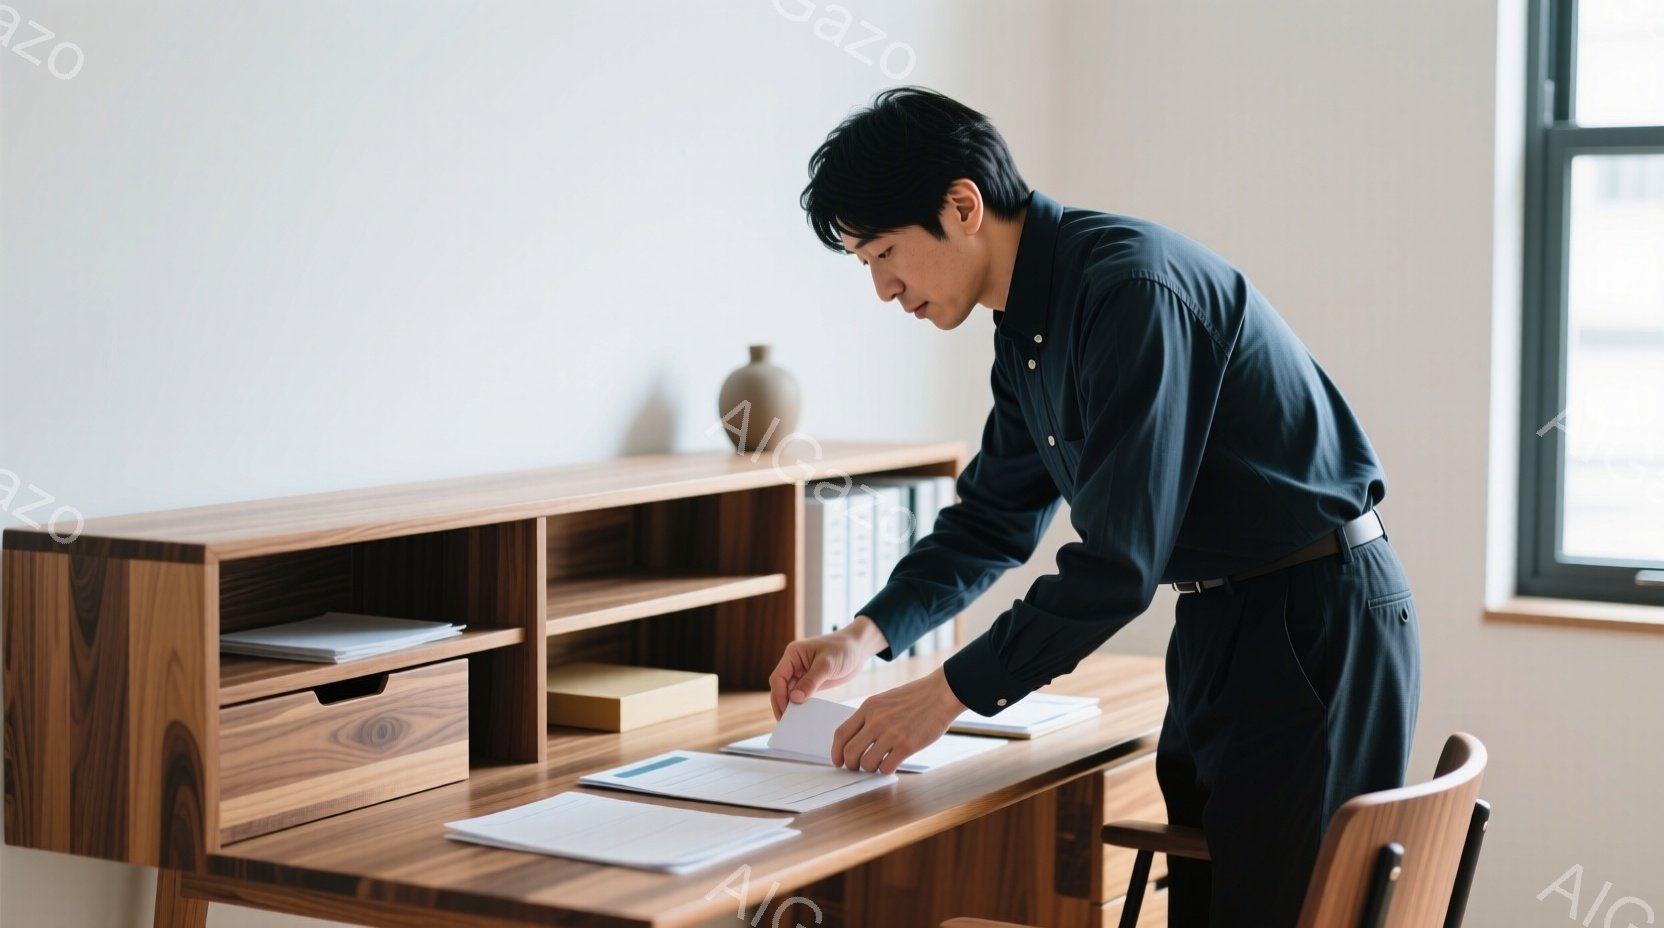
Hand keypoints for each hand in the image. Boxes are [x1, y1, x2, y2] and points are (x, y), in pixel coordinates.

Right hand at [768, 616, 888, 720]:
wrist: (859, 648)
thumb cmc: (843, 648)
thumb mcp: (827, 664)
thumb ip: (811, 681)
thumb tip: (795, 698)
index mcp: (793, 655)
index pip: (778, 677)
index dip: (779, 695)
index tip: (784, 711)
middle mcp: (794, 664)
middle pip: (781, 687)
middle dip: (781, 703)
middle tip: (786, 722)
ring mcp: (802, 674)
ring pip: (790, 693)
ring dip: (791, 706)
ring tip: (793, 723)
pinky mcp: (811, 682)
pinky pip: (802, 695)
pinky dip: (801, 705)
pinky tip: (804, 716)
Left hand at [830, 667, 965, 773]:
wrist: (941, 693)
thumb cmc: (915, 697)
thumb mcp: (884, 700)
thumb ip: (869, 717)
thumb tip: (856, 741)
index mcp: (868, 707)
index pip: (841, 734)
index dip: (836, 752)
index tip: (838, 761)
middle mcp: (876, 720)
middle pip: (850, 752)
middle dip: (851, 765)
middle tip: (857, 767)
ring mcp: (891, 733)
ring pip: (867, 763)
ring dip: (870, 768)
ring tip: (878, 763)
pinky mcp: (907, 745)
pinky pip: (886, 767)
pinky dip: (886, 769)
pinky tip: (893, 763)